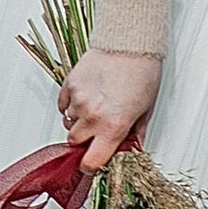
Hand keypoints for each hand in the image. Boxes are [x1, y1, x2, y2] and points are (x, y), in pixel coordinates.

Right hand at [56, 45, 159, 171]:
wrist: (131, 42)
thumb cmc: (143, 73)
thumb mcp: (146, 110)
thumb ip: (134, 134)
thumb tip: (131, 148)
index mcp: (113, 126)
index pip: (92, 162)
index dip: (91, 166)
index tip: (93, 162)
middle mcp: (92, 116)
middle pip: (75, 142)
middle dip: (84, 140)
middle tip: (97, 131)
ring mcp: (78, 99)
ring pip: (68, 122)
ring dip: (78, 121)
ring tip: (95, 107)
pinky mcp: (70, 84)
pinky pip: (62, 105)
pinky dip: (70, 105)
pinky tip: (85, 97)